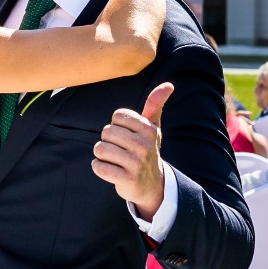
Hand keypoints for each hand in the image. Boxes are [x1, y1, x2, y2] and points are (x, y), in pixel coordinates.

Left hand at [94, 82, 172, 219]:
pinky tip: (111, 170)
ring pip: (100, 149)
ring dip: (102, 155)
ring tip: (115, 160)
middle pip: (106, 132)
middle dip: (108, 141)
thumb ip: (155, 104)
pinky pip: (98, 166)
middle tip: (121, 150)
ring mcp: (136, 163)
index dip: (117, 126)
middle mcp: (144, 145)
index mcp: (149, 129)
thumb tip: (169, 84)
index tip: (127, 136)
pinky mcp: (127, 179)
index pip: (117, 116)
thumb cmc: (146, 149)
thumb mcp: (152, 127)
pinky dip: (99, 168)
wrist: (151, 184)